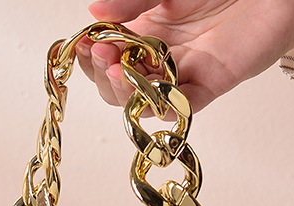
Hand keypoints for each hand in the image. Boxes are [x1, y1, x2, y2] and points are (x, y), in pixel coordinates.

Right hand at [78, 0, 293, 110]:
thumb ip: (135, 0)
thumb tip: (95, 12)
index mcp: (143, 32)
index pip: (106, 56)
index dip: (89, 54)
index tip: (81, 43)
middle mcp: (159, 59)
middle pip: (118, 87)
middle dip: (102, 76)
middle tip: (100, 56)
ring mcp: (183, 75)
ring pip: (145, 101)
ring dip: (127, 91)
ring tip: (117, 70)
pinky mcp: (212, 84)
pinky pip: (186, 105)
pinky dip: (169, 106)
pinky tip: (153, 97)